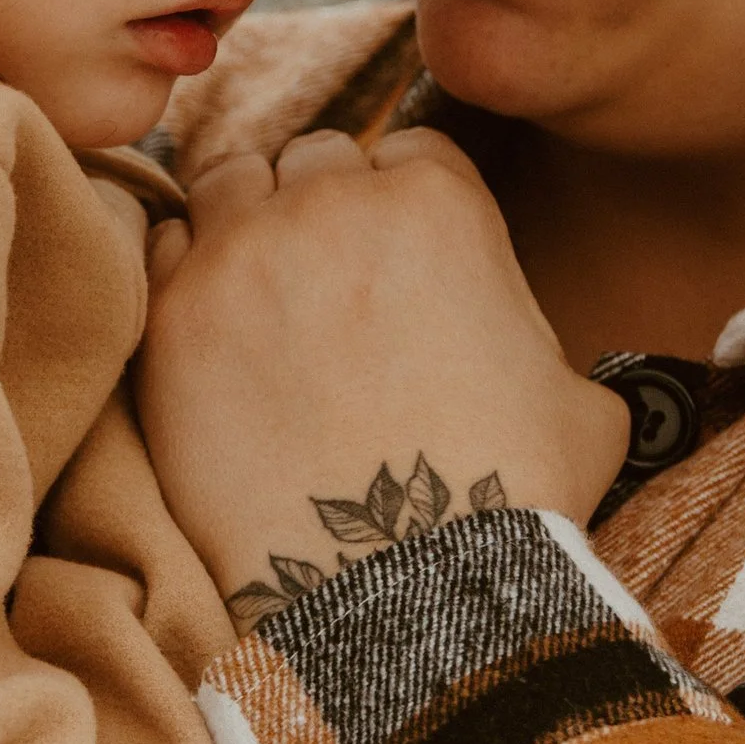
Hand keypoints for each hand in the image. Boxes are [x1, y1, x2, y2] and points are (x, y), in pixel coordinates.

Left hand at [139, 128, 627, 623]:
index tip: (399, 262)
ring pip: (229, 182)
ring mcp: (244, 251)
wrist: (404, 590)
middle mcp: (334, 201)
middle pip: (315, 160)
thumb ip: (548, 346)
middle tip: (328, 289)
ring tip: (261, 297)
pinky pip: (162, 243)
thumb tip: (546, 368)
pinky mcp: (173, 314)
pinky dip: (184, 272)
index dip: (406, 209)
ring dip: (246, 222)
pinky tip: (210, 329)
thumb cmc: (508, 502)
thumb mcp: (581, 405)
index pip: (409, 153)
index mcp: (440, 199)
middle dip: (324, 210)